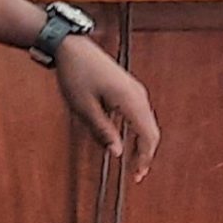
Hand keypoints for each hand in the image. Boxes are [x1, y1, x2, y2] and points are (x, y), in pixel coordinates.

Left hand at [53, 37, 159, 179]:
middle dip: (145, 154)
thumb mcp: (84, 108)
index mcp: (130, 100)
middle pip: (151, 131)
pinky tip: (124, 139)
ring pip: (146, 123)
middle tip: (135, 173)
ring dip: (141, 142)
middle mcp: (138, 94)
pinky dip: (136, 130)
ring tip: (130, 160)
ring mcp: (134, 89)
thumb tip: (117, 152)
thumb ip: (103, 131)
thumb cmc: (75, 73)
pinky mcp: (128, 87)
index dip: (145, 159)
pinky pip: (139, 113)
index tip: (137, 175)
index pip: (149, 137)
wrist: (70, 46)